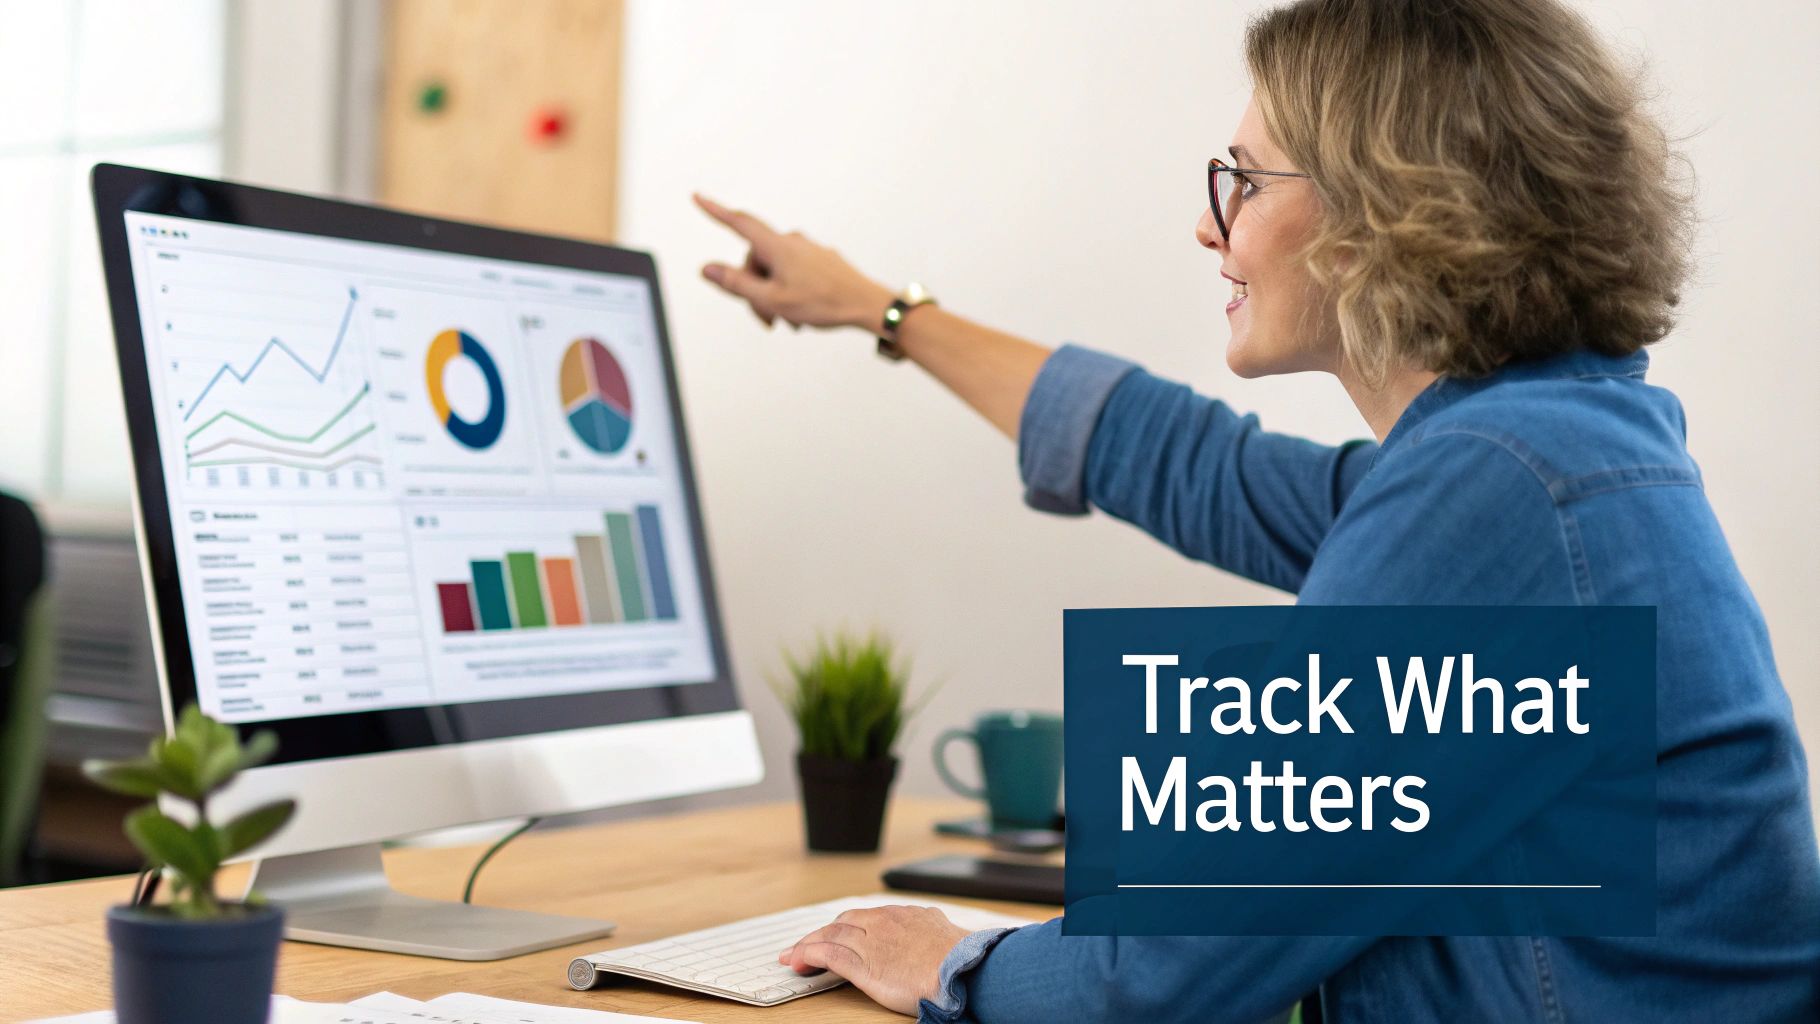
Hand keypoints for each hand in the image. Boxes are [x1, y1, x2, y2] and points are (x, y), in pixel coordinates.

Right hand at [694, 193, 893, 332]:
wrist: (867, 305)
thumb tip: (707, 268)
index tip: (698, 197)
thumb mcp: (772, 299)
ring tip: (788, 320)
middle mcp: (792, 241)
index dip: (715, 211)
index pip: (739, 223)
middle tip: (767, 319)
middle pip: (756, 260)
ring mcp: (808, 249)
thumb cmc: (824, 303)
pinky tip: (801, 314)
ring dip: (773, 294)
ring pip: (775, 270)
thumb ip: (736, 284)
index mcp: (777, 246)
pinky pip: (793, 273)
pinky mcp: (820, 260)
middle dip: (753, 289)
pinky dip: (789, 291)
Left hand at [777, 904, 972, 1015]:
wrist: (963, 969)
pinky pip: (829, 955)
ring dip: (807, 945)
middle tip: (803, 946)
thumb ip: (930, 926)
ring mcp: (872, 942)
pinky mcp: (865, 965)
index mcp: (902, 915)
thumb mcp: (944, 931)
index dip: (843, 927)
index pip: (863, 917)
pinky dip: (810, 956)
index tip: (833, 935)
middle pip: (841, 924)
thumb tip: (933, 926)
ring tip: (792, 956)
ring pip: (830, 937)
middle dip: (819, 934)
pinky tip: (799, 961)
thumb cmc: (959, 957)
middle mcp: (883, 923)